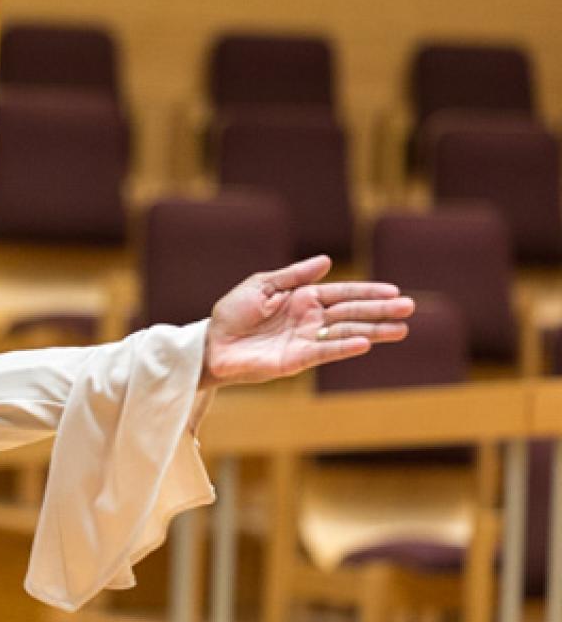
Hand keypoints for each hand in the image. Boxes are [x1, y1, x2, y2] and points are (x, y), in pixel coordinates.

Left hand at [202, 255, 414, 388]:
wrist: (212, 344)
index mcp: (303, 297)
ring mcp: (306, 339)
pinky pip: (325, 352)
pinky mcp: (297, 360)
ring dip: (373, 330)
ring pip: (346, 332)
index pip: (343, 292)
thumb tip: (327, 261)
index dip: (368, 291)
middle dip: (381, 310)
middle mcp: (310, 318)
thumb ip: (295, 275)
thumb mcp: (262, 285)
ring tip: (402, 329)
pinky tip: (365, 342)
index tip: (395, 291)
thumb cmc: (233, 313)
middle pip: (352, 312)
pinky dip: (344, 347)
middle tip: (410, 308)